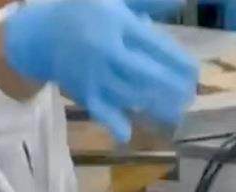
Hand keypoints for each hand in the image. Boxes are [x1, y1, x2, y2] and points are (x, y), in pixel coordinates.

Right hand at [4, 0, 197, 141]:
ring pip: (130, 94)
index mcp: (115, 22)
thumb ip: (149, 3)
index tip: (194, 73)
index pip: (155, 45)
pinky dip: (113, 123)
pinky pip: (100, 110)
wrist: (41, 32)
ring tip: (175, 111)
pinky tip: (127, 134)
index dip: (178, 62)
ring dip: (154, 105)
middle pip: (145, 73)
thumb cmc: (86, 12)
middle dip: (171, 87)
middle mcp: (104, 48)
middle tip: (189, 95)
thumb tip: (183, 3)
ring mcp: (93, 72)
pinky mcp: (83, 92)